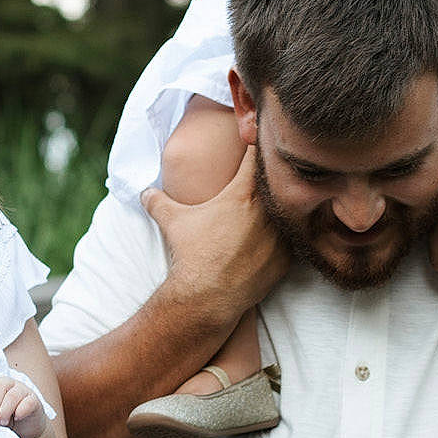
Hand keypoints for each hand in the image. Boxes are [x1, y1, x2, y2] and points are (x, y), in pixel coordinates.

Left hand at [0, 375, 46, 437]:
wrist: (26, 429)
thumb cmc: (6, 420)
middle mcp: (10, 384)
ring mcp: (23, 390)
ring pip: (12, 395)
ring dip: (6, 411)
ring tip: (4, 422)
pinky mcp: (34, 400)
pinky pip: (28, 403)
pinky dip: (20, 412)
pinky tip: (17, 418)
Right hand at [141, 144, 288, 323]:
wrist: (208, 297)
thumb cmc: (192, 255)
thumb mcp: (172, 222)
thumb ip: (157, 201)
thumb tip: (144, 192)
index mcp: (242, 194)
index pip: (257, 156)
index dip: (257, 146)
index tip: (257, 140)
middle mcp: (266, 211)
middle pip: (278, 182)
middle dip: (272, 177)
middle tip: (268, 173)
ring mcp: (280, 235)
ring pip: (290, 211)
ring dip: (283, 208)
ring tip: (278, 207)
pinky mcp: (287, 259)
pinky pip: (293, 240)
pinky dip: (286, 237)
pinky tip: (276, 238)